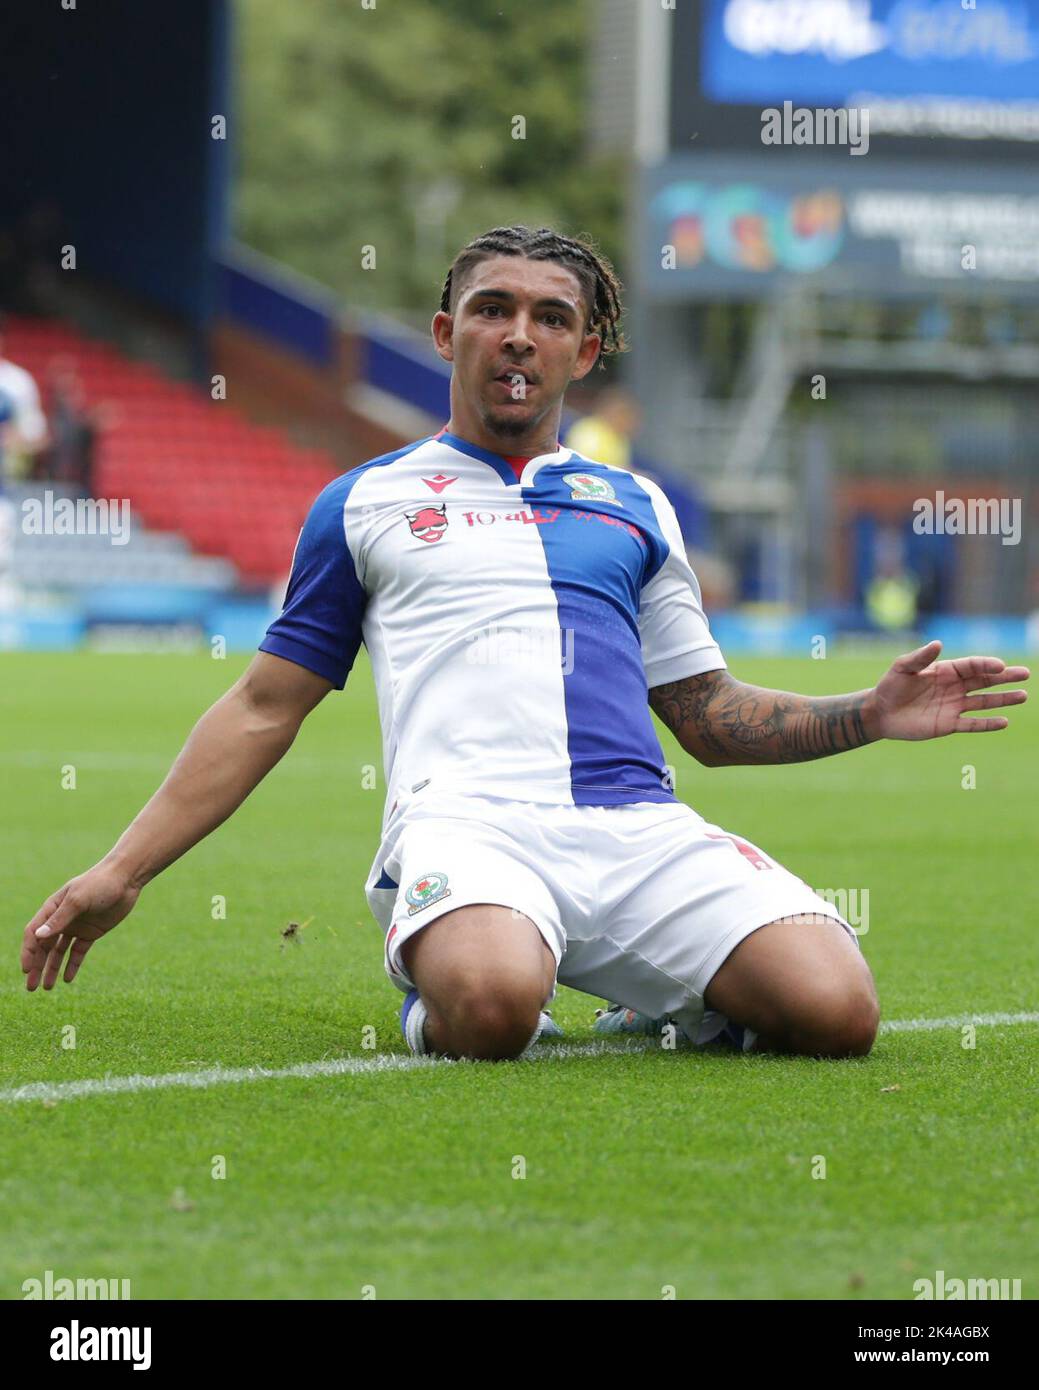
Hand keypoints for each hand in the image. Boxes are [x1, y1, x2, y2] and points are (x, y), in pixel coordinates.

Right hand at [21, 862, 141, 990]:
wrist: (126, 879)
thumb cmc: (99, 883)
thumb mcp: (78, 900)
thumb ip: (60, 919)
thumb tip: (38, 936)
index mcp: (52, 909)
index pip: (33, 933)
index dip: (28, 952)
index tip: (26, 970)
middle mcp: (61, 919)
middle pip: (44, 947)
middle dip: (37, 966)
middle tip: (31, 987)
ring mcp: (76, 927)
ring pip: (59, 952)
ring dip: (52, 969)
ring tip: (48, 988)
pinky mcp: (91, 933)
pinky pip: (78, 952)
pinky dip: (72, 965)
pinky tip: (67, 979)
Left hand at [864, 640, 1029, 741]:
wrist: (880, 713)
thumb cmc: (890, 686)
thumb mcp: (902, 668)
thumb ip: (920, 657)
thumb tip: (939, 643)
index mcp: (945, 671)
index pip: (972, 665)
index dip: (986, 665)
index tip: (1000, 666)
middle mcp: (954, 687)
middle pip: (984, 681)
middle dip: (1005, 677)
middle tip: (1025, 674)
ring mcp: (953, 706)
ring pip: (983, 702)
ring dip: (1003, 699)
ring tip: (1023, 696)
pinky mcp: (948, 724)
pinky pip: (972, 724)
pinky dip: (987, 724)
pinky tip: (1004, 722)